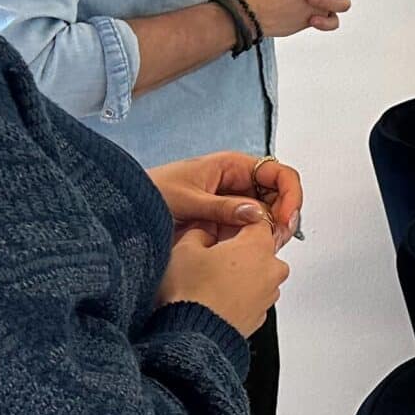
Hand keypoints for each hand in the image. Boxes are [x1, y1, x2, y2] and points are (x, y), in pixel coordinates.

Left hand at [148, 152, 303, 240]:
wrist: (125, 208)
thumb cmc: (149, 192)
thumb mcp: (186, 200)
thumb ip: (221, 207)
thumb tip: (256, 213)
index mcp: (232, 165)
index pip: (279, 174)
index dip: (290, 194)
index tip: (285, 218)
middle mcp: (237, 181)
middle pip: (278, 195)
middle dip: (283, 216)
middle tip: (277, 238)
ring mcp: (232, 201)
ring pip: (267, 214)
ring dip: (271, 230)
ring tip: (265, 246)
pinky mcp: (225, 220)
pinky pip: (250, 228)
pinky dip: (256, 239)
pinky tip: (250, 249)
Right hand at [156, 220, 288, 337]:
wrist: (191, 337)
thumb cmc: (190, 293)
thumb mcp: (184, 249)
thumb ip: (199, 231)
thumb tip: (205, 231)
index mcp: (258, 246)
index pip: (257, 221)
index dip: (236, 221)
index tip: (222, 226)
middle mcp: (271, 270)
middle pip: (260, 250)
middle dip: (239, 251)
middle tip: (211, 256)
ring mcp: (268, 296)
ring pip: (258, 275)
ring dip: (240, 275)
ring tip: (209, 281)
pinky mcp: (259, 317)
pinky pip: (252, 298)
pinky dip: (238, 297)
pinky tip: (215, 299)